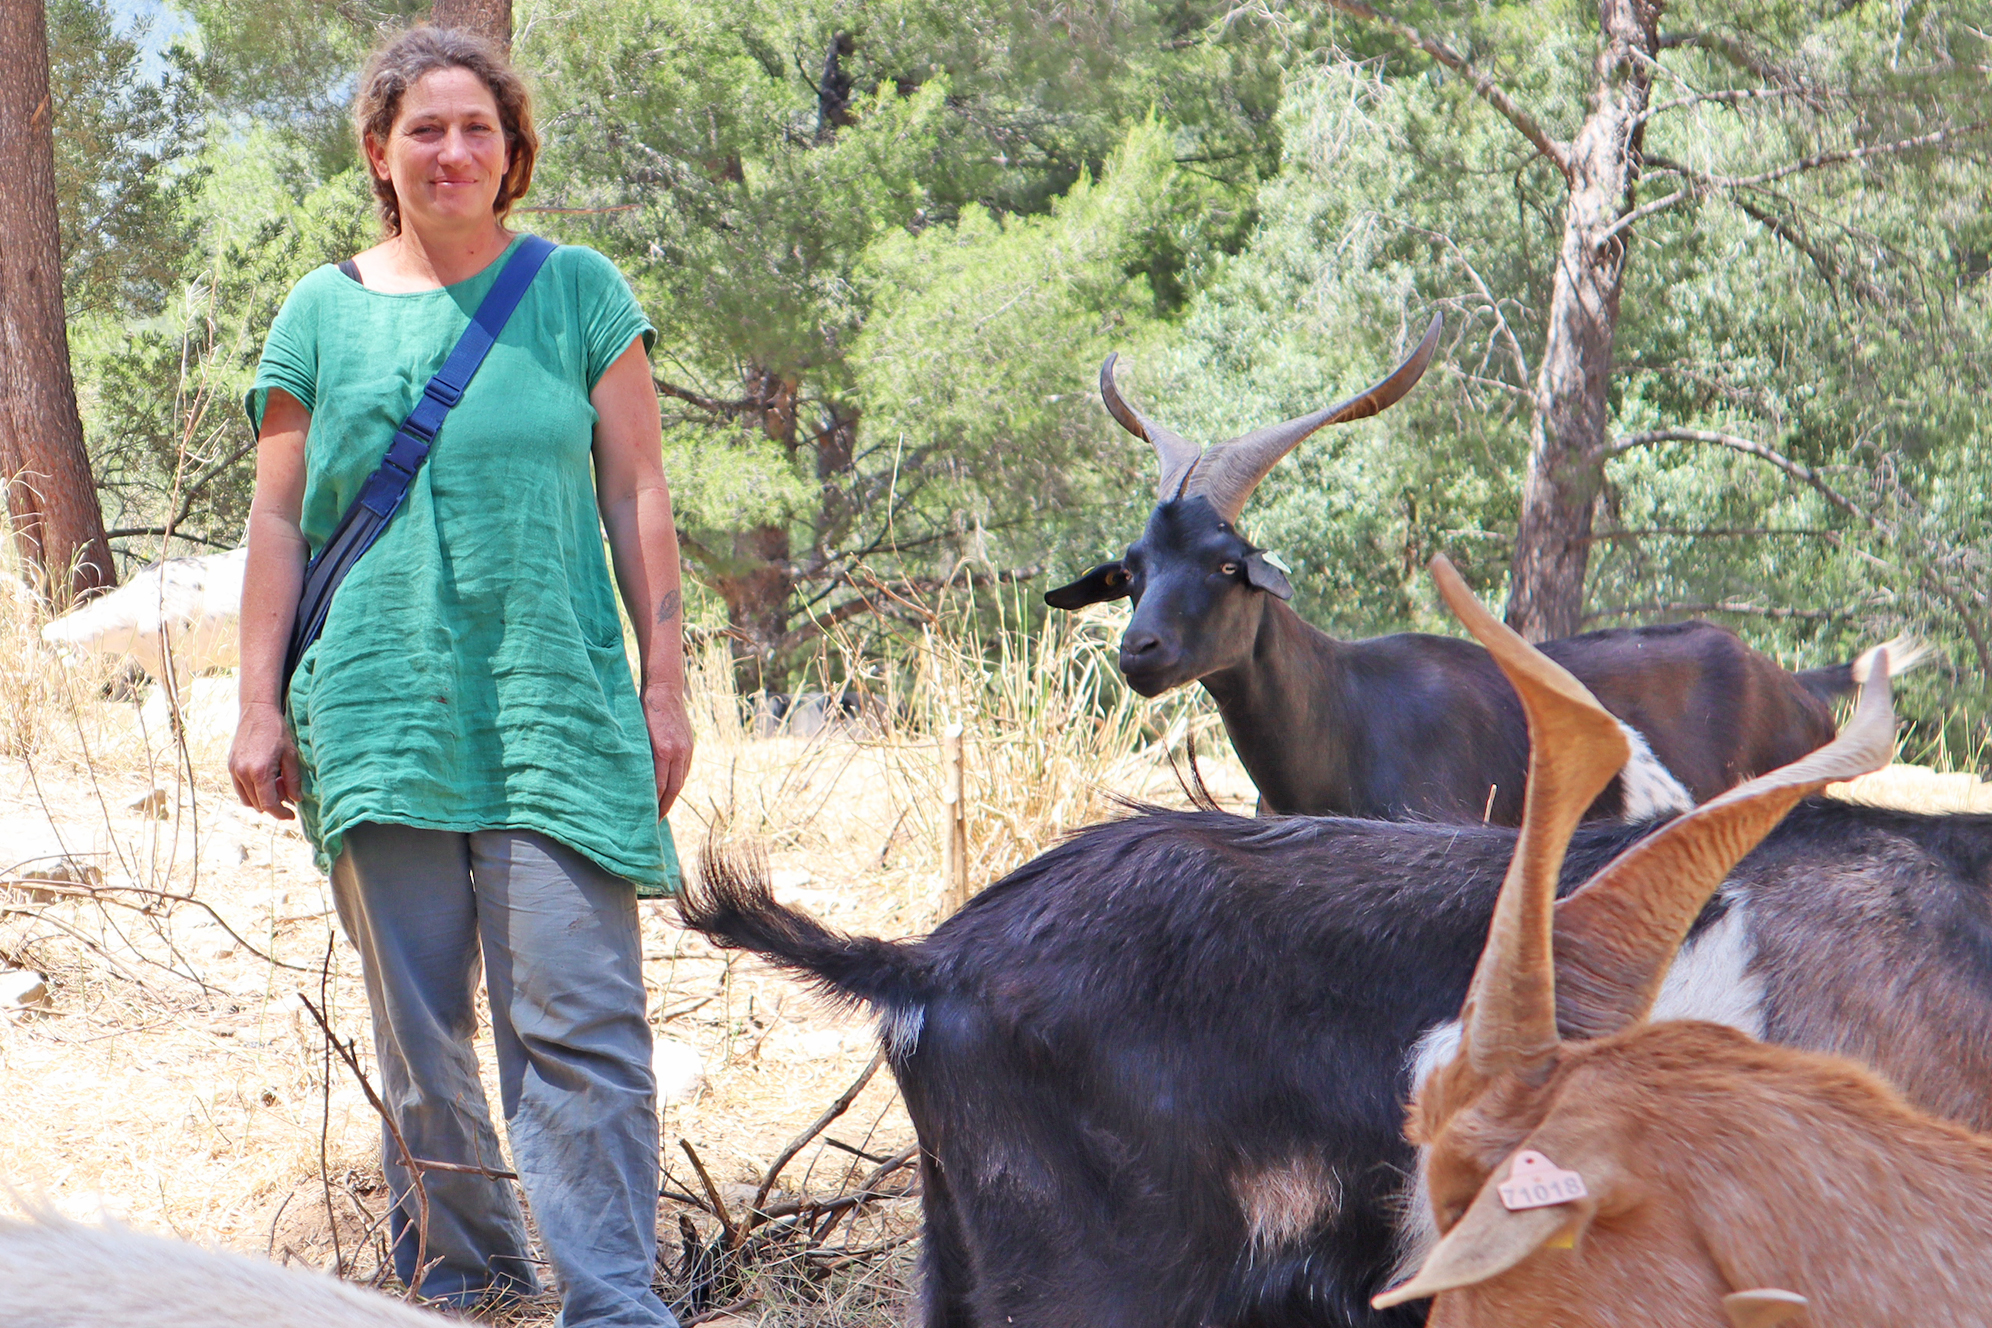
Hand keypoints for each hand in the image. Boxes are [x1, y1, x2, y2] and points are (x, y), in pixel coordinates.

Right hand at [229, 701, 302, 819]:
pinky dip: (252, 792)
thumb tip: (296, 800)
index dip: (281, 814)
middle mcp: (243, 773)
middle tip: (287, 792)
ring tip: (276, 783)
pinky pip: (240, 789)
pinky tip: (265, 780)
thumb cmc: (277, 732)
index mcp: (260, 772)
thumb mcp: (291, 756)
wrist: (257, 712)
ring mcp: (234, 770)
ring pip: (247, 800)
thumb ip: (293, 780)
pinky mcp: (230, 766)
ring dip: (262, 800)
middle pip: (258, 804)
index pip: (269, 804)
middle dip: (274, 804)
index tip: (291, 816)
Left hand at [643, 683, 693, 815]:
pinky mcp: (690, 745)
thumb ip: (640, 757)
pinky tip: (670, 789)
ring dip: (672, 796)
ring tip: (661, 808)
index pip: (660, 786)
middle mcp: (679, 752)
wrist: (664, 689)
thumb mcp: (637, 735)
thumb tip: (635, 781)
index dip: (654, 804)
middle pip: (674, 788)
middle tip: (655, 821)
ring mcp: (687, 749)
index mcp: (664, 750)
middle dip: (664, 806)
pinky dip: (677, 782)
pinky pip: (685, 770)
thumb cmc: (643, 710)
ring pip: (681, 780)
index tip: (647, 817)